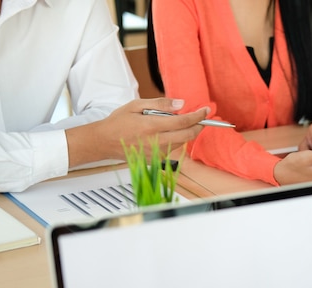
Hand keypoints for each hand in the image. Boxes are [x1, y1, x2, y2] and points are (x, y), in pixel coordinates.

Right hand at [66, 98, 207, 167]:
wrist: (104, 142)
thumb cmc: (119, 121)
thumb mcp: (136, 105)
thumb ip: (160, 104)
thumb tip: (181, 104)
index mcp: (152, 126)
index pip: (183, 122)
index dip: (198, 116)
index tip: (206, 110)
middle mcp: (156, 142)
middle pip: (188, 135)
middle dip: (199, 125)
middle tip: (202, 117)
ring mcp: (157, 153)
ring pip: (182, 143)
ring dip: (187, 132)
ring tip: (180, 122)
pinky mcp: (156, 160)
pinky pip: (173, 149)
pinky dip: (177, 140)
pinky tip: (169, 133)